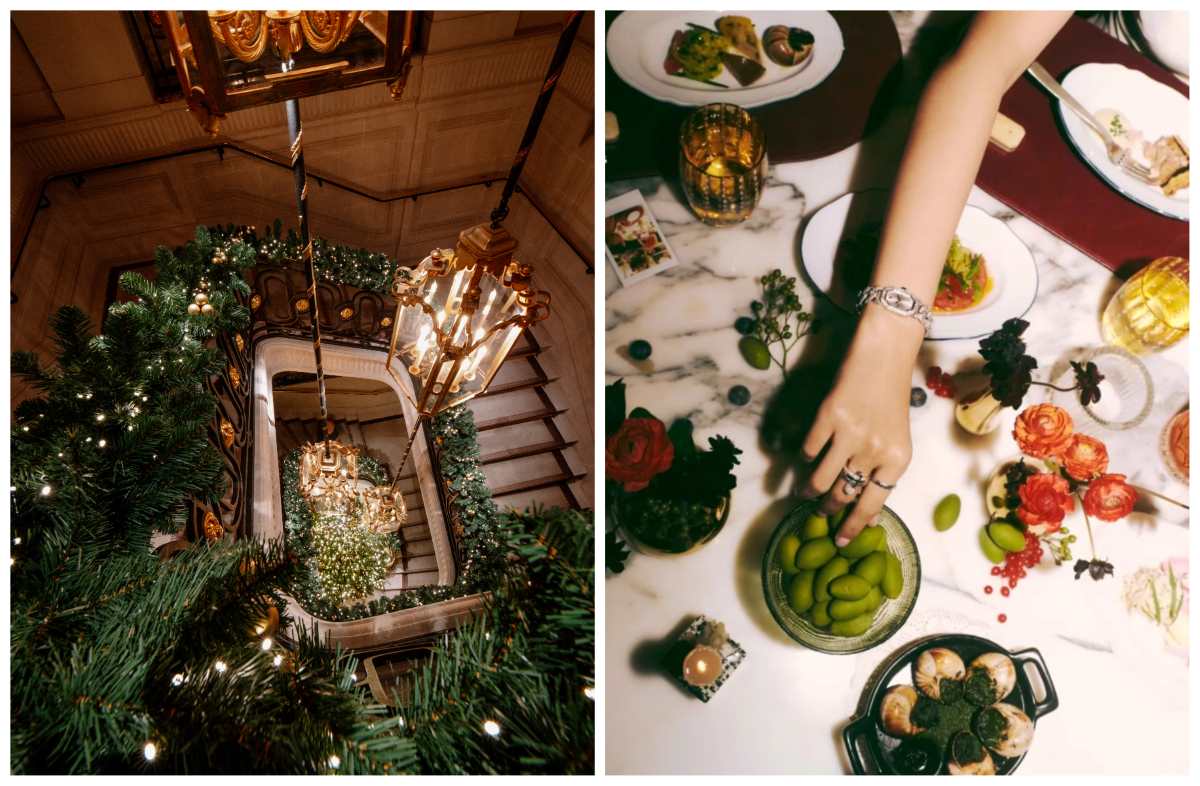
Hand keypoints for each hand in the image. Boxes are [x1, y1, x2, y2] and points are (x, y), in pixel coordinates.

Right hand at [800, 308, 917, 545]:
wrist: (883, 356)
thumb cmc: (891, 399)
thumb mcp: (896, 439)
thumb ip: (881, 471)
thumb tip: (862, 507)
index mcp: (897, 461)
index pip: (872, 505)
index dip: (854, 527)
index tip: (840, 541)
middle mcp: (875, 452)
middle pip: (844, 495)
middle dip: (828, 510)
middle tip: (819, 514)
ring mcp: (850, 435)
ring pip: (821, 479)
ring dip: (810, 490)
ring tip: (805, 491)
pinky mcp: (827, 418)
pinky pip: (808, 451)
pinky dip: (806, 458)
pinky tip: (808, 458)